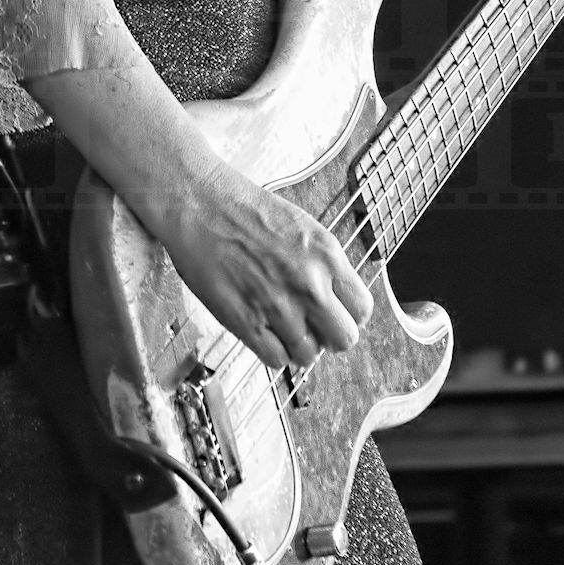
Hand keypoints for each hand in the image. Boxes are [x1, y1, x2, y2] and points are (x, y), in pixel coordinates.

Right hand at [161, 156, 375, 373]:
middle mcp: (309, 285)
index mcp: (327, 256)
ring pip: (308, 356)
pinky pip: (276, 360)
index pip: (362, 309)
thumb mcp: (303, 229)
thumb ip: (322, 265)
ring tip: (281, 327)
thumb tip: (333, 297)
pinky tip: (263, 332)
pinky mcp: (247, 322)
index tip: (334, 312)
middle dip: (329, 337)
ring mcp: (279, 306)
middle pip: (344, 339)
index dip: (348, 314)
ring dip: (298, 346)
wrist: (201, 204)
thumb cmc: (245, 210)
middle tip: (313, 327)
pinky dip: (272, 352)